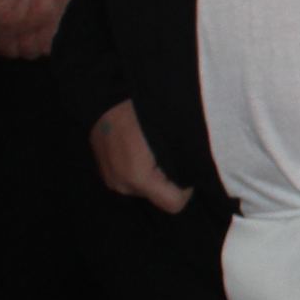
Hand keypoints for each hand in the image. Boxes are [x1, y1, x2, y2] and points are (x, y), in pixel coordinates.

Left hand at [0, 0, 76, 57]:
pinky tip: (42, 32)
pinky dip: (43, 43)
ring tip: (29, 33)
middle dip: (9, 44)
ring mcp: (33, 18)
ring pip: (29, 52)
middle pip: (7, 51)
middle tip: (14, 32)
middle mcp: (7, 18)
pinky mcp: (55, 13)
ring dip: (28, 46)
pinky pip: (47, 44)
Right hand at [91, 99, 191, 214]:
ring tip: (152, 150)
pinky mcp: (104, 172)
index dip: (186, 190)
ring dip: (153, 175)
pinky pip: (130, 179)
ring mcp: (110, 179)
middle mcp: (121, 185)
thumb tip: (195, 175)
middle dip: (167, 181)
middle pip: (158, 196)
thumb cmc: (142, 112)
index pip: (174, 204)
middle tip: (168, 154)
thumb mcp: (170, 135)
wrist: (106, 96)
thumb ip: (184, 161)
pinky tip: (139, 150)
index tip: (187, 169)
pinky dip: (139, 169)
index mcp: (138, 179)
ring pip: (144, 188)